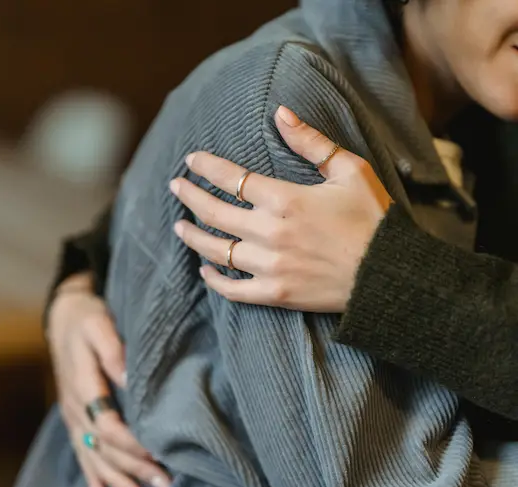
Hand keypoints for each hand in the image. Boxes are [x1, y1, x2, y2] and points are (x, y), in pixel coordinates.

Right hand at [47, 272, 170, 486]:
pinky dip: (92, 474)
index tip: (157, 452)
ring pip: (92, 454)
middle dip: (133, 468)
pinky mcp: (74, 416)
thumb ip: (112, 350)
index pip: (107, 425)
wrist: (63, 317)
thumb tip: (128, 378)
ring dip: (116, 478)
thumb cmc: (87, 318)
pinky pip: (80, 450)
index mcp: (83, 385)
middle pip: (103, 446)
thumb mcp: (99, 324)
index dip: (131, 443)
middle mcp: (75, 406)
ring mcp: (73, 415)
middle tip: (165, 483)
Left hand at [169, 106, 392, 312]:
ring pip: (216, 250)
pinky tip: (204, 270)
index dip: (206, 167)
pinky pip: (233, 289)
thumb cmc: (373, 219)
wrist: (389, 275)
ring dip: (193, 236)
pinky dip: (214, 280)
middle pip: (214, 212)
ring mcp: (269, 266)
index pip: (231, 178)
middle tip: (175, 187)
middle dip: (189, 196)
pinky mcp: (275, 293)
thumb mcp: (350, 171)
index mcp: (284, 199)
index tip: (190, 160)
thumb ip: (311, 142)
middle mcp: (270, 232)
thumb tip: (280, 112)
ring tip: (179, 226)